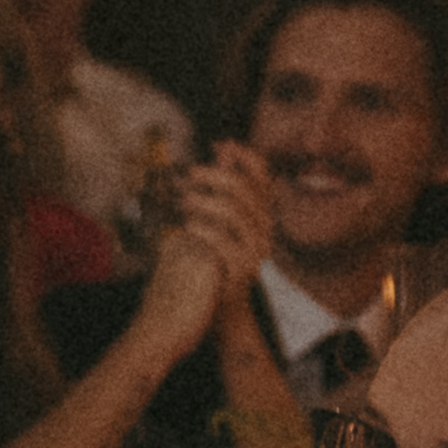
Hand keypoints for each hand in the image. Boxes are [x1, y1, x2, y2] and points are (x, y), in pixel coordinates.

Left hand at [145, 139, 277, 349]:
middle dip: (215, 176)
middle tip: (188, 174)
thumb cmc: (214, 253)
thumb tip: (223, 146)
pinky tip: (187, 226)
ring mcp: (256, 249)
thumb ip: (222, 182)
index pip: (263, 175)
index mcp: (260, 210)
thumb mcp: (217, 215)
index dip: (245, 156)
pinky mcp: (242, 268)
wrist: (218, 303)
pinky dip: (203, 229)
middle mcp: (264, 227)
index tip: (220, 144)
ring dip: (204, 202)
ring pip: (235, 213)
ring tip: (182, 201)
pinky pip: (223, 241)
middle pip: (245, 190)